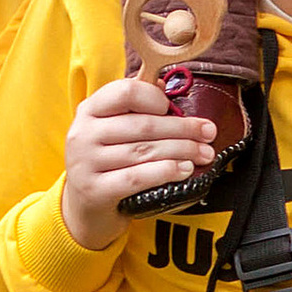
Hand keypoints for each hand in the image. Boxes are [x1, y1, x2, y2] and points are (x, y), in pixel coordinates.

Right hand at [61, 74, 216, 247]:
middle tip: (208, 134)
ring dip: (182, 150)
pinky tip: (184, 170)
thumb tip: (165, 84)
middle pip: (143, 125)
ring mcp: (85, 163)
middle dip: (183, 129)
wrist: (84, 206)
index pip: (125, 92)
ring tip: (203, 153)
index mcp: (89, 110)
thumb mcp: (111, 129)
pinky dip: (166, 172)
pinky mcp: (95, 190)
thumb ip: (134, 107)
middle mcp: (83, 134)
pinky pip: (137, 177)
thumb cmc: (106, 162)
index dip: (155, 97)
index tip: (173, 107)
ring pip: (144, 151)